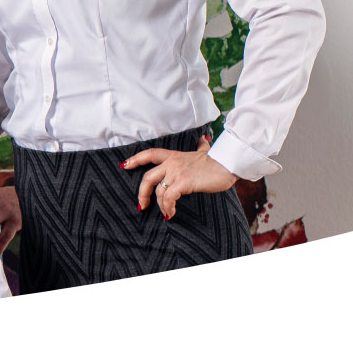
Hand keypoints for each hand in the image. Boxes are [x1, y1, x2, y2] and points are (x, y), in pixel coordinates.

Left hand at [124, 135, 238, 219]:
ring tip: (166, 213)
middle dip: (142, 193)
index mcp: (174, 156)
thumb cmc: (217, 161)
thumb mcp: (204, 151)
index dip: (136, 160)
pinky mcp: (183, 182)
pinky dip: (167, 207)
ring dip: (161, 205)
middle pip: (147, 178)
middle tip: (141, 205)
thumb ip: (200, 147)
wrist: (227, 164)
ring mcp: (176, 172)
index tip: (125, 166)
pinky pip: (168, 198)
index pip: (149, 154)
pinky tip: (171, 213)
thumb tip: (203, 140)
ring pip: (158, 191)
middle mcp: (171, 163)